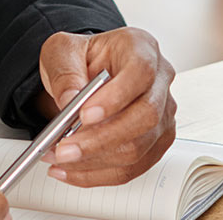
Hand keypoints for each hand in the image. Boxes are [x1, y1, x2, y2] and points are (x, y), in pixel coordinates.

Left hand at [35, 27, 177, 187]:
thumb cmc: (81, 59)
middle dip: (100, 139)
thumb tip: (70, 102)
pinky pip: (131, 168)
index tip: (84, 114)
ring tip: (60, 157)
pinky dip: (98, 174)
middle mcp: (159, 80)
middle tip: (64, 148)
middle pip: (145, 115)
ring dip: (94, 160)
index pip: (141, 71)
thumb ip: (65, 73)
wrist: (86, 76)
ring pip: (139, 147)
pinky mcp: (155, 142)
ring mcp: (162, 113)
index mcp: (141, 47)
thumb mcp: (62, 52)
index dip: (116, 96)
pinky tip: (71, 170)